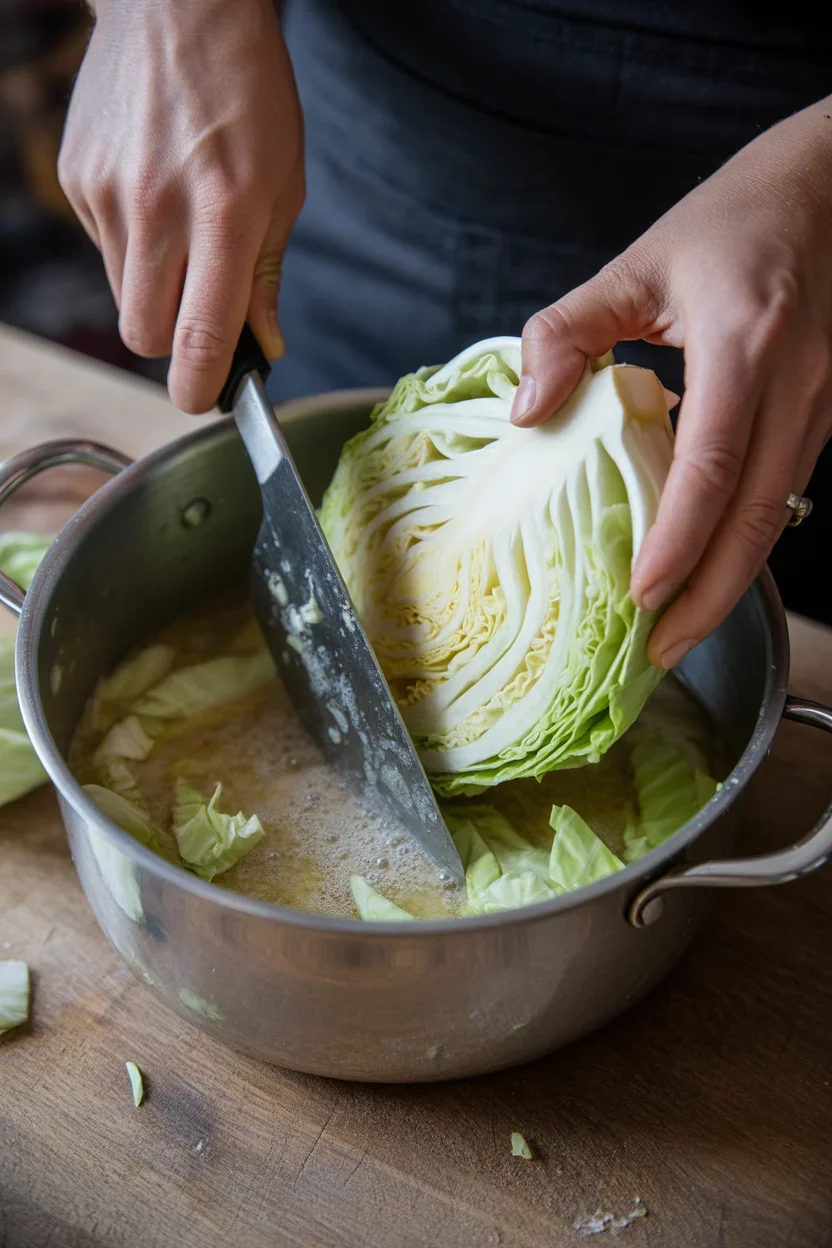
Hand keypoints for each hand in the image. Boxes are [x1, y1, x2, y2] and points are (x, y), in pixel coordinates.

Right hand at [58, 0, 303, 413]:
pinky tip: (155, 199)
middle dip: (174, 344)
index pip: (199, 339)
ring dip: (154, 292)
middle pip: (145, 335)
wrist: (176, 5)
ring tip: (184, 235)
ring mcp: (107, 194)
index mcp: (223, 213)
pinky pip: (104, 251)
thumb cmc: (247, 93)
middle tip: (204, 316)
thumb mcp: (284, 186)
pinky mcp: (76, 179)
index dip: (200, 390)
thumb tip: (261, 347)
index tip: (207, 399)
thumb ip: (265, 276)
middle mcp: (157, 208)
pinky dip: (132, 248)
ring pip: (123, 297)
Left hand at [511, 99, 831, 667]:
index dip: (680, 539)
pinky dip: (743, 539)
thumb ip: (568, 332)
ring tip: (676, 627)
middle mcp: (797, 385)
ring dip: (729, 580)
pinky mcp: (824, 413)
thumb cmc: (735, 218)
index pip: (715, 464)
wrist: (830, 185)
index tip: (642, 595)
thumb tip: (528, 413)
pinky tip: (702, 564)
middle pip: (759, 518)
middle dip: (711, 597)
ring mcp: (822, 404)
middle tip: (661, 651)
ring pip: (779, 516)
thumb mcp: (637, 263)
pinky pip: (783, 492)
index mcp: (746, 344)